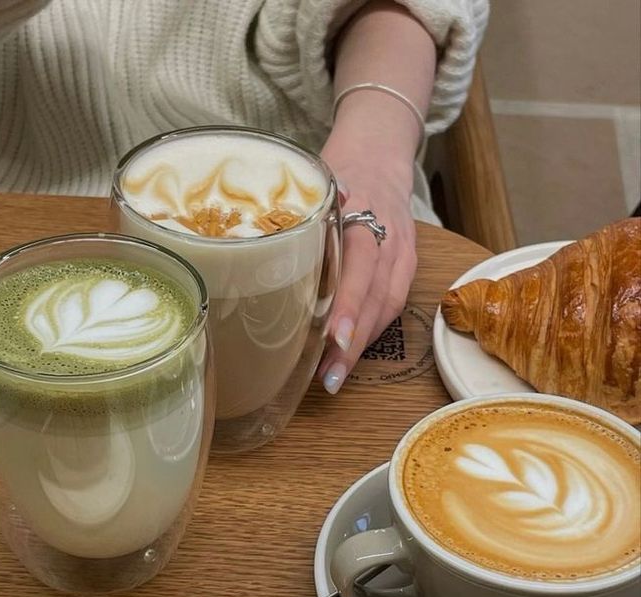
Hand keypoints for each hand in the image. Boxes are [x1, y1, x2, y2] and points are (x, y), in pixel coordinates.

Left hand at [318, 108, 417, 393]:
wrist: (381, 149)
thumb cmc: (339, 167)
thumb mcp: (316, 180)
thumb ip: (298, 213)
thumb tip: (258, 249)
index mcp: (366, 211)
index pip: (361, 263)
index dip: (349, 303)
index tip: (333, 337)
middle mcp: (390, 235)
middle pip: (376, 296)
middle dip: (353, 341)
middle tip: (328, 377)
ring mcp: (403, 251)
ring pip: (388, 307)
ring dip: (361, 346)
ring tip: (334, 377)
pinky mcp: (407, 264)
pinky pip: (393, 305)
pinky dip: (370, 332)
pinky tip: (349, 354)